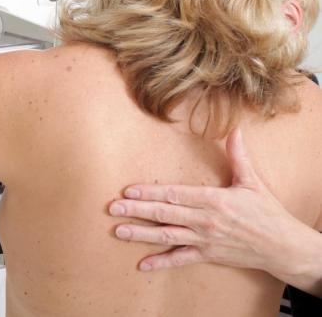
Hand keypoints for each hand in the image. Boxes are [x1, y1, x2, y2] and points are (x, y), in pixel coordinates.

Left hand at [109, 129, 321, 293]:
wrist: (282, 247)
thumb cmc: (266, 212)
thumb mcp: (252, 182)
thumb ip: (238, 156)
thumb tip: (234, 131)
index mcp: (214, 200)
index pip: (175, 194)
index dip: (151, 192)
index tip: (129, 190)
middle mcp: (205, 221)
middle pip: (165, 214)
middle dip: (137, 211)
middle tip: (113, 208)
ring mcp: (204, 240)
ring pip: (167, 236)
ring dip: (141, 234)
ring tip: (118, 231)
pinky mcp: (207, 255)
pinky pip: (181, 259)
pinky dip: (162, 262)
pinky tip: (143, 264)